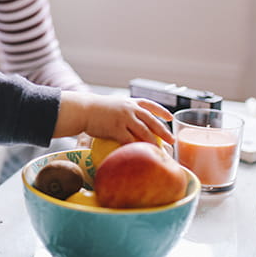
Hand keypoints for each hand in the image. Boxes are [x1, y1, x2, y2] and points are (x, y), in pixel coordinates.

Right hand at [56, 91, 173, 145]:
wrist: (83, 109)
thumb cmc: (95, 109)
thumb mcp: (113, 104)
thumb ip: (123, 111)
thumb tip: (130, 121)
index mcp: (130, 102)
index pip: (150, 105)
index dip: (162, 111)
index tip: (170, 118)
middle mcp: (130, 108)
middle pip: (152, 120)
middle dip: (164, 131)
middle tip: (172, 140)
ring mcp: (124, 118)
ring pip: (144, 131)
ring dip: (154, 142)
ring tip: (161, 151)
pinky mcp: (116, 128)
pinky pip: (129, 140)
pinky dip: (137, 148)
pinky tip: (142, 154)